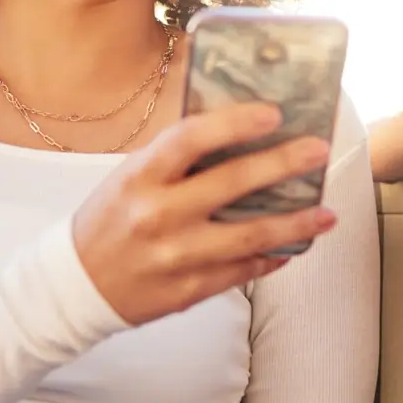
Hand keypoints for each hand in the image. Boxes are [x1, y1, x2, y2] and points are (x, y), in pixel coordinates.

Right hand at [73, 103, 337, 325]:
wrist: (75, 285)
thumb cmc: (109, 219)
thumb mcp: (130, 177)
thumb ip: (176, 157)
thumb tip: (237, 129)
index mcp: (140, 177)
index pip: (192, 137)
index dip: (236, 122)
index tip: (273, 113)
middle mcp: (158, 215)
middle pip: (233, 183)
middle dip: (284, 164)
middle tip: (319, 150)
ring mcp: (176, 255)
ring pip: (251, 235)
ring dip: (296, 223)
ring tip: (327, 213)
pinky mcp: (190, 289)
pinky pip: (243, 270)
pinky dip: (272, 256)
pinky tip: (293, 246)